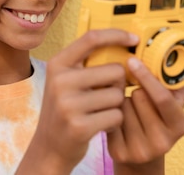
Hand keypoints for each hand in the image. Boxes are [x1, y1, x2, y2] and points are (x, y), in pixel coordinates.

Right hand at [17, 29, 138, 173]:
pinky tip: (100, 124)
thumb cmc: (67, 107)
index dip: (117, 35)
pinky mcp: (79, 126)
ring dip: (116, 105)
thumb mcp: (67, 80)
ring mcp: (68, 104)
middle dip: (119, 83)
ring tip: (99, 111)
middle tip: (106, 95)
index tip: (134, 39)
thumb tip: (126, 44)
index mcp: (58, 64)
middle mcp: (60, 81)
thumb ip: (88, 62)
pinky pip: (116, 116)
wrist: (49, 147)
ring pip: (118, 95)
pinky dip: (114, 121)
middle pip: (115, 70)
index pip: (92, 38)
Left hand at [107, 56, 183, 172]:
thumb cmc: (159, 120)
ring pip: (122, 107)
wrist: (143, 154)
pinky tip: (118, 118)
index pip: (162, 97)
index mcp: (179, 125)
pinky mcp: (120, 154)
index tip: (133, 60)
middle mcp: (162, 142)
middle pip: (139, 98)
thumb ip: (182, 76)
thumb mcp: (175, 101)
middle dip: (135, 91)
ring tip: (130, 110)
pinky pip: (110, 119)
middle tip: (138, 96)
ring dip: (123, 102)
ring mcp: (140, 150)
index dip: (147, 77)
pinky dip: (111, 113)